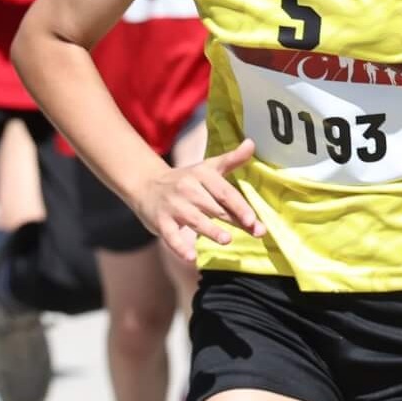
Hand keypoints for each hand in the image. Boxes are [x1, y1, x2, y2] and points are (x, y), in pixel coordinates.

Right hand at [136, 141, 263, 254]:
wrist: (146, 184)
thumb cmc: (186, 179)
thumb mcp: (208, 167)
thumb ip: (232, 160)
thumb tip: (252, 143)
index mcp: (202, 175)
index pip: (224, 192)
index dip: (240, 206)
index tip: (253, 219)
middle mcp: (188, 189)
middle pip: (215, 208)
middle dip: (235, 220)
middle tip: (255, 231)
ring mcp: (173, 206)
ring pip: (195, 220)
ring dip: (211, 231)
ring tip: (227, 240)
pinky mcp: (160, 221)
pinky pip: (170, 236)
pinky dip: (180, 247)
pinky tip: (191, 257)